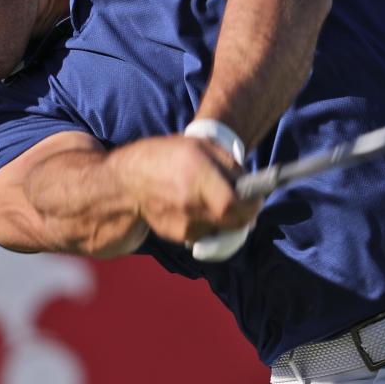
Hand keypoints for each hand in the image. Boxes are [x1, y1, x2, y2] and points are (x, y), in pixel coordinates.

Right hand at [114, 135, 261, 244]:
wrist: (126, 184)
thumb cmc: (166, 157)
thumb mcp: (201, 147)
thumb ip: (230, 166)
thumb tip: (250, 186)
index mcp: (197, 175)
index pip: (234, 204)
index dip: (252, 204)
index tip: (257, 198)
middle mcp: (191, 203)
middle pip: (233, 221)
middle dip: (245, 213)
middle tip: (246, 202)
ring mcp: (184, 224)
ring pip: (222, 228)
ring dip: (227, 217)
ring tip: (214, 198)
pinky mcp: (178, 236)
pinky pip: (207, 232)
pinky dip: (210, 222)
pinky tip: (197, 206)